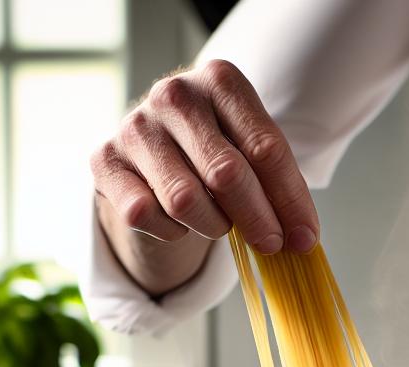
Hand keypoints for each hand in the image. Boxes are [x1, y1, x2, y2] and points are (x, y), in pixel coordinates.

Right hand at [89, 59, 318, 295]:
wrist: (155, 150)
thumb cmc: (214, 149)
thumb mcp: (253, 153)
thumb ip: (280, 188)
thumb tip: (303, 239)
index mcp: (220, 80)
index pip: (265, 148)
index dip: (289, 200)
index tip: (304, 237)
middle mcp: (174, 95)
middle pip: (227, 173)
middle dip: (257, 219)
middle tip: (270, 243)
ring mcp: (134, 125)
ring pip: (185, 200)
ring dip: (211, 224)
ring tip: (219, 221)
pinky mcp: (104, 160)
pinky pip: (145, 214)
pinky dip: (170, 230)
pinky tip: (178, 219)